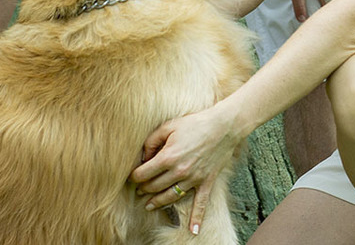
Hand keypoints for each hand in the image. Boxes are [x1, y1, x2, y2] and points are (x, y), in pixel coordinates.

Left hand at [132, 107, 241, 234]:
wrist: (223, 127)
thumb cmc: (195, 124)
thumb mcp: (169, 126)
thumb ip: (152, 141)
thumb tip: (143, 156)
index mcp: (168, 157)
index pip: (143, 174)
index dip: (134, 177)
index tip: (132, 178)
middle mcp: (179, 171)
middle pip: (155, 187)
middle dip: (144, 189)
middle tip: (139, 189)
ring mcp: (193, 179)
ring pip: (171, 197)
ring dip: (158, 202)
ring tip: (149, 206)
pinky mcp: (206, 182)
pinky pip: (200, 203)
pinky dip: (197, 218)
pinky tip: (193, 230)